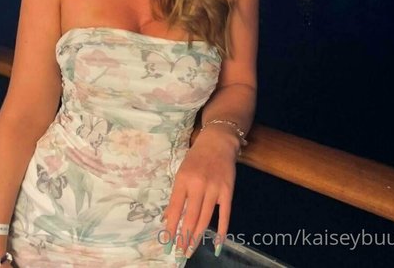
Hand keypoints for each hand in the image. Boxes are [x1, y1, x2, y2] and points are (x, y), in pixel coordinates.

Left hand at [161, 126, 238, 261]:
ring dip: (197, 236)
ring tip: (191, 249)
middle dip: (184, 237)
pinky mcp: (227, 190)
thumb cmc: (196, 157)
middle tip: (180, 252)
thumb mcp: (181, 171)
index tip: (166, 243)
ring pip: (205, 218)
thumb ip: (176, 195)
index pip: (174, 209)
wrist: (218, 141)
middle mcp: (197, 184)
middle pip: (190, 217)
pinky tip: (218, 244)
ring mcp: (214, 188)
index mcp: (183, 179)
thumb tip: (166, 217)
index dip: (170, 228)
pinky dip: (222, 231)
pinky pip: (225, 214)